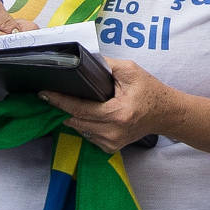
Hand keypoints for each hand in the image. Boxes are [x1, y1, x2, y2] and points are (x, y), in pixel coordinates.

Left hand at [42, 58, 169, 152]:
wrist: (166, 113)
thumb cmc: (149, 90)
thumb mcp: (130, 71)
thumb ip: (105, 65)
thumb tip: (83, 61)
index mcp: (117, 113)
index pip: (79, 109)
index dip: (59, 101)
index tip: (43, 93)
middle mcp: (112, 132)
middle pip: (75, 121)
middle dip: (61, 108)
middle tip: (48, 94)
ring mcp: (111, 143)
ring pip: (79, 129)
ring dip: (71, 116)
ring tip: (64, 102)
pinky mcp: (111, 148)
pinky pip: (88, 135)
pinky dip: (83, 124)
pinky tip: (84, 113)